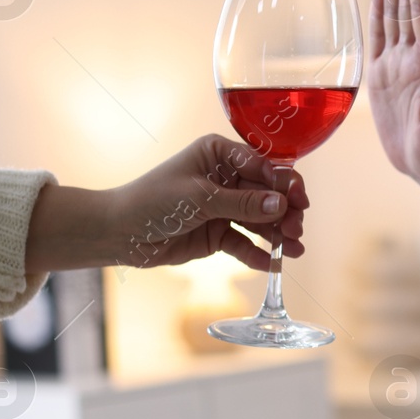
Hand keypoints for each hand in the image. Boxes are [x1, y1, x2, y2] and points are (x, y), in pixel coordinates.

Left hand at [25, 134, 309, 272]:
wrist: (118, 233)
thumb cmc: (152, 201)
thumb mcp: (200, 198)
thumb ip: (243, 203)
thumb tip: (282, 204)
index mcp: (219, 154)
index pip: (263, 166)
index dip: (285, 183)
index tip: (300, 200)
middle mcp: (226, 178)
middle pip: (268, 194)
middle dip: (285, 212)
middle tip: (296, 230)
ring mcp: (223, 207)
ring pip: (261, 220)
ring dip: (278, 234)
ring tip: (295, 250)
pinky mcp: (218, 234)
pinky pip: (245, 243)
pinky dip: (259, 253)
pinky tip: (274, 264)